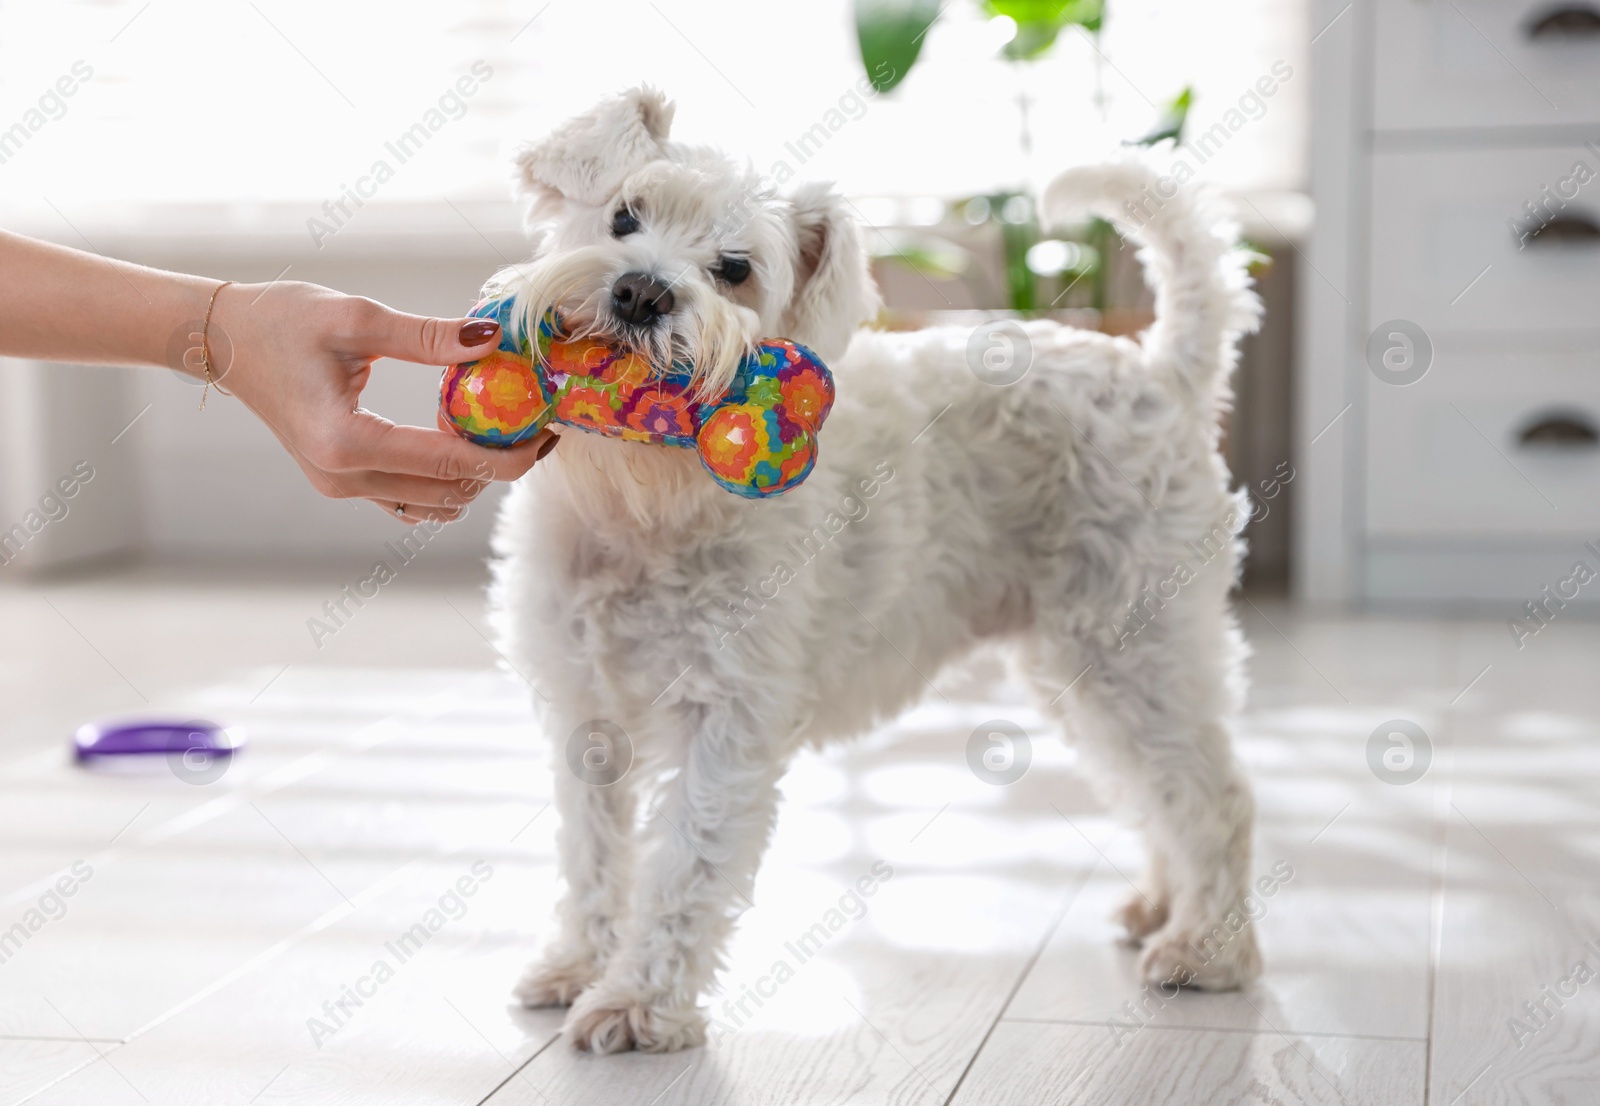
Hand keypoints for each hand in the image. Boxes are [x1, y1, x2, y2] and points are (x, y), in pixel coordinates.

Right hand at [208, 280, 553, 523]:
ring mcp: (341, 488)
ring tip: (497, 430)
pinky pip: (410, 499)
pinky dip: (444, 478)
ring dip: (473, 477)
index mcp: (345, 442)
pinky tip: (459, 438)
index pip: (450, 464)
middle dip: (499, 466)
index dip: (508, 455)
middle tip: (533, 425)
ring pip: (434, 505)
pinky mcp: (342, 484)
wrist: (224, 341)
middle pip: (450, 493)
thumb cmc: (280, 321)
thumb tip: (493, 340)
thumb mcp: (357, 318)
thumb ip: (428, 337)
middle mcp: (343, 478)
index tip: (545, 433)